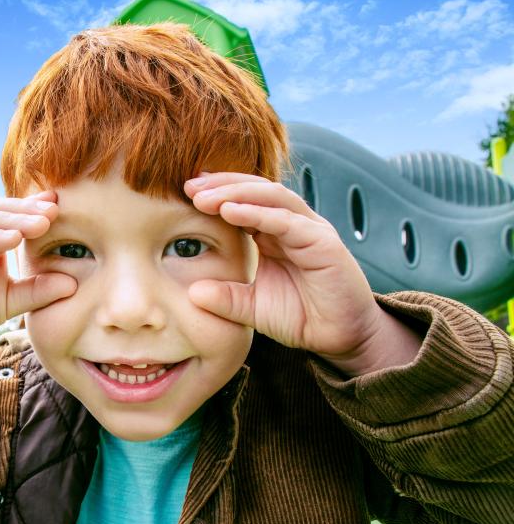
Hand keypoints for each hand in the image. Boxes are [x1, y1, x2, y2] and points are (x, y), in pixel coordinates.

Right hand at [0, 191, 75, 367]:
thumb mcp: (9, 301)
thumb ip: (37, 291)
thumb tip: (73, 283)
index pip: (12, 216)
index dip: (35, 210)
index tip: (62, 207)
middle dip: (28, 212)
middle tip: (55, 211)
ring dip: (12, 221)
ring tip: (40, 223)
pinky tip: (11, 239)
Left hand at [183, 173, 420, 375]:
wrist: (340, 338)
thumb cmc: (299, 317)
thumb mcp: (251, 308)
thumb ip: (225, 298)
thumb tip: (191, 293)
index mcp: (273, 233)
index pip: (243, 200)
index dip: (215, 193)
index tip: (183, 192)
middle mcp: (292, 224)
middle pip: (255, 190)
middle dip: (221, 185)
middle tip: (189, 186)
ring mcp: (309, 230)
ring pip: (272, 196)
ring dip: (236, 193)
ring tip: (204, 197)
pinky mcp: (324, 243)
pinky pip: (288, 221)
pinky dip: (259, 213)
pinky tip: (231, 211)